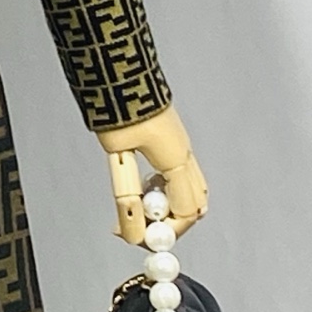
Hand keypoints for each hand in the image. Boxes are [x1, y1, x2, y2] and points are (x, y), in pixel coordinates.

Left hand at [97, 104, 207, 244]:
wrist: (120, 74)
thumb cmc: (118, 112)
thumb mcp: (118, 157)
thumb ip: (127, 198)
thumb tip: (130, 234)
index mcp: (176, 160)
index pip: (184, 213)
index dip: (162, 232)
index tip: (136, 237)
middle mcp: (184, 155)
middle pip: (193, 205)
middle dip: (168, 223)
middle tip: (137, 226)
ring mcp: (182, 146)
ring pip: (190, 190)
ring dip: (168, 206)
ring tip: (138, 204)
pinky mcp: (173, 139)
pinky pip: (182, 174)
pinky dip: (167, 190)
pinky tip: (145, 185)